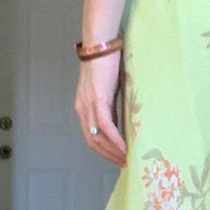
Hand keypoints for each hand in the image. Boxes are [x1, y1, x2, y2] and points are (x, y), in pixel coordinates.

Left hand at [74, 50, 126, 166]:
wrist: (102, 44)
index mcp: (83, 106)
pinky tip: (126, 148)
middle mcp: (82, 108)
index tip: (117, 159)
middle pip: (92, 142)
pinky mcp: (98, 99)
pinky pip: (106, 126)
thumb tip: (122, 120)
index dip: (103, 151)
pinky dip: (115, 140)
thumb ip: (111, 105)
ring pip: (98, 137)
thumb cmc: (108, 62)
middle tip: (124, 165)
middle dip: (108, 156)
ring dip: (113, 151)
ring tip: (127, 160)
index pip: (90, 136)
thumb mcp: (109, 89)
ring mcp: (88, 104)